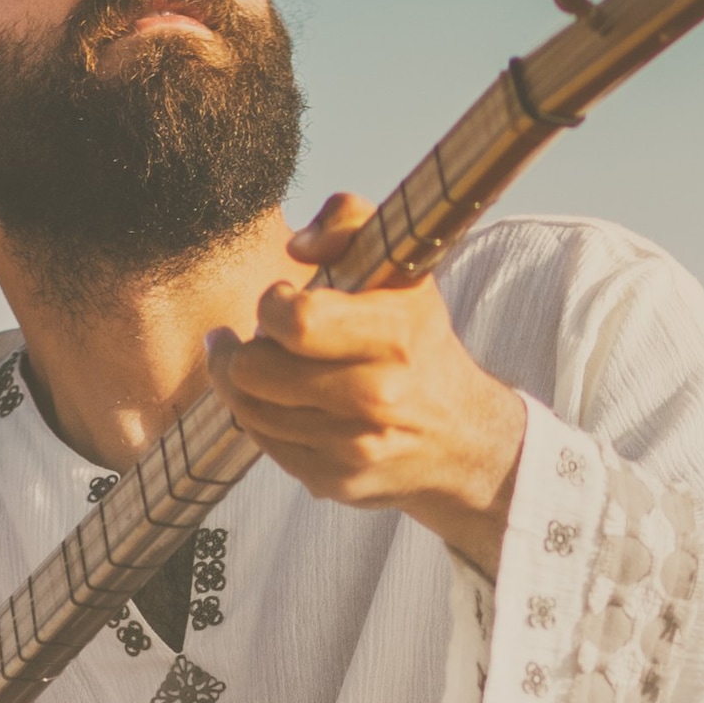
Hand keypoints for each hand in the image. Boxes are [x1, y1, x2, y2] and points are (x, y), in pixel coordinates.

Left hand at [206, 194, 528, 569]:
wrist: (462, 438)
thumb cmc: (418, 343)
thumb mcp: (403, 268)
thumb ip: (351, 221)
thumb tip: (298, 247)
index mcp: (395, 336)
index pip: (296, 320)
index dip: (272, 304)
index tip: (282, 300)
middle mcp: (378, 397)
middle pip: (256, 369)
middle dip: (242, 348)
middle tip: (253, 337)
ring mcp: (355, 447)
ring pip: (250, 409)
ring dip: (240, 382)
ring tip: (251, 362)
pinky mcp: (336, 481)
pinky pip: (264, 444)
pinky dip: (261, 418)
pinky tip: (275, 401)